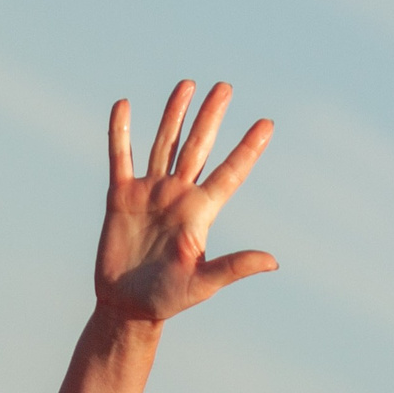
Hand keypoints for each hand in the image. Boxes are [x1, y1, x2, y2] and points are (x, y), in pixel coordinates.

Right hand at [96, 82, 275, 323]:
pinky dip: (120, 133)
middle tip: (224, 87)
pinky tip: (123, 106)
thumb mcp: (203, 284)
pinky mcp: (121, 197)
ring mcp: (150, 193)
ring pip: (164, 144)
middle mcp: (177, 195)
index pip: (229, 173)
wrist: (127, 307)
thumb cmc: (169, 300)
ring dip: (175, 114)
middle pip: (197, 147)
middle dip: (211, 117)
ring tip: (188, 85)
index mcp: (200, 213)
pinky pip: (120, 157)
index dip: (247, 149)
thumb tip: (273, 262)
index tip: (266, 125)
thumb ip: (234, 267)